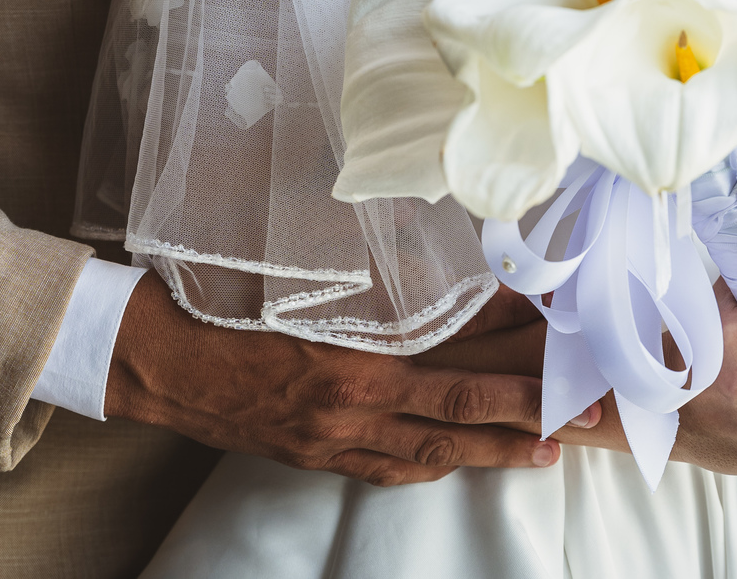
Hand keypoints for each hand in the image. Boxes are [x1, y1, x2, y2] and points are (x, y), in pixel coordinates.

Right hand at [105, 270, 559, 486]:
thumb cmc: (227, 299)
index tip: (561, 375)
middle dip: (521, 425)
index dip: (514, 385)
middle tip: (579, 420)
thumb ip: (381, 282)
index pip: (454, 380)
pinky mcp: (312, 454)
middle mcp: (348, 414)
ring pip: (427, 453)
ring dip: (486, 449)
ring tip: (538, 445)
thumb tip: (450, 269)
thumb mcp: (307, 276)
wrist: (157, 356)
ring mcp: (331, 442)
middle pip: (454, 425)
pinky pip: (385, 467)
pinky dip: (430, 460)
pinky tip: (455, 454)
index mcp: (351, 364)